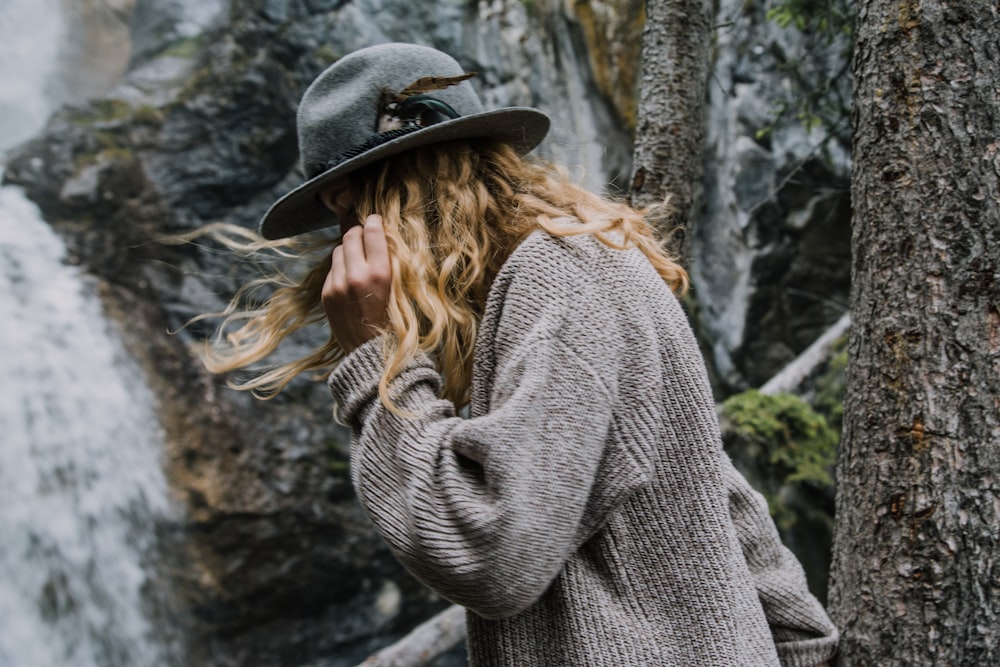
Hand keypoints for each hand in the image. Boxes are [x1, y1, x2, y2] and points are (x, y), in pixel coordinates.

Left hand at [322, 214, 391, 353]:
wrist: (368, 351)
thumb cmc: (392, 321)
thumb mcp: (399, 290)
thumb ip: (390, 262)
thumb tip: (381, 235)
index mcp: (380, 275)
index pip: (372, 233)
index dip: (374, 222)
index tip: (376, 219)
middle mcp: (356, 276)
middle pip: (351, 236)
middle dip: (359, 232)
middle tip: (366, 235)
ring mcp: (337, 285)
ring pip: (339, 250)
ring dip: (349, 249)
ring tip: (359, 258)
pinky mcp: (326, 293)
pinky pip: (332, 268)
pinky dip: (342, 267)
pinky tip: (351, 277)